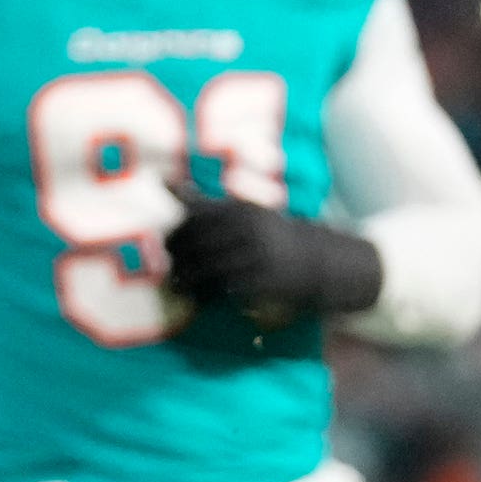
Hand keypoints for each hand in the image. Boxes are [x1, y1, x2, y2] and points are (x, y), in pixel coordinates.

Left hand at [163, 194, 384, 328]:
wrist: (317, 262)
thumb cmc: (269, 235)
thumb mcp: (243, 212)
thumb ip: (204, 202)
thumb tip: (163, 183)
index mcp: (241, 209)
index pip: (195, 216)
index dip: (175, 231)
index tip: (165, 243)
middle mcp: (249, 229)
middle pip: (198, 243)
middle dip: (178, 257)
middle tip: (166, 268)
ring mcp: (256, 256)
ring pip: (209, 269)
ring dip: (188, 279)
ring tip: (176, 286)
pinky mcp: (262, 282)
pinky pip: (225, 289)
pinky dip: (208, 295)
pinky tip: (199, 298)